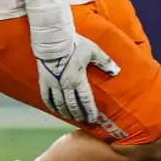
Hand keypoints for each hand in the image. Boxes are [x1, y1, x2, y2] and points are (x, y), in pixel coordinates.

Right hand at [24, 0, 120, 123]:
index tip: (94, 119)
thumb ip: (105, 62)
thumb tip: (116, 71)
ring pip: (60, 104)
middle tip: (85, 121)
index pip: (86, 100)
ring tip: (72, 117)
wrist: (52, 40)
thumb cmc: (74, 44)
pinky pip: (47, 98)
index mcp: (78, 79)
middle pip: (73, 105)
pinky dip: (52, 106)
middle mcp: (66, 85)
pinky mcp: (44, 81)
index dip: (90, 111)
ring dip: (67, 112)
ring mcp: (54, 84)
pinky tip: (55, 110)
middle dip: (80, 114)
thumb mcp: (93, 51)